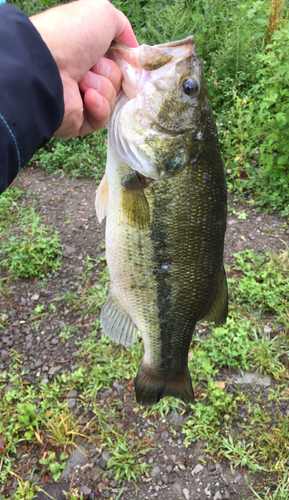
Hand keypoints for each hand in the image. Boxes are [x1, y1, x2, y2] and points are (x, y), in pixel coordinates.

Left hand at [30, 0, 137, 138]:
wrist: (47, 67)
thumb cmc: (71, 36)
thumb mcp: (102, 14)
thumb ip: (121, 27)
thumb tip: (132, 49)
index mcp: (85, 52)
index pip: (116, 61)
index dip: (123, 61)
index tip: (127, 59)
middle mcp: (81, 75)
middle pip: (117, 81)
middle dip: (109, 72)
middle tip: (92, 65)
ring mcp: (79, 100)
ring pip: (112, 99)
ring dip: (101, 87)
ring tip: (82, 81)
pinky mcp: (79, 122)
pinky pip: (102, 118)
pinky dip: (99, 106)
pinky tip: (86, 97)